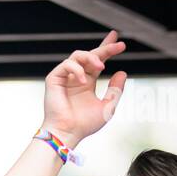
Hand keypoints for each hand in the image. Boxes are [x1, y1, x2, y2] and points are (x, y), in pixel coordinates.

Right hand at [42, 31, 127, 147]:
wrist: (68, 133)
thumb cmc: (84, 124)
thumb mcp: (107, 106)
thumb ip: (115, 90)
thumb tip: (122, 72)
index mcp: (87, 83)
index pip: (97, 62)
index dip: (107, 50)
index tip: (119, 42)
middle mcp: (76, 78)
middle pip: (90, 55)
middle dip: (105, 48)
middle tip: (118, 46)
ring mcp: (65, 78)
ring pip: (77, 56)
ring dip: (91, 57)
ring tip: (102, 66)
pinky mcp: (54, 79)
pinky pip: (66, 65)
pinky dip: (77, 69)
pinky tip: (84, 81)